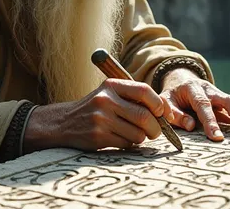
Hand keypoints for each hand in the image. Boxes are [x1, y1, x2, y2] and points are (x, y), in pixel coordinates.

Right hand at [23, 79, 172, 152]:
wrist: (63, 123)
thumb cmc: (96, 108)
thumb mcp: (110, 94)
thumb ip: (134, 98)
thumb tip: (166, 111)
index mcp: (111, 85)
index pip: (144, 91)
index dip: (159, 103)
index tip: (163, 113)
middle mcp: (106, 100)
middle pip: (144, 115)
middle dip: (155, 127)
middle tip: (155, 132)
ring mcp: (101, 119)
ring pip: (137, 133)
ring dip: (141, 138)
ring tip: (134, 134)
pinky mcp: (98, 137)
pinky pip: (126, 144)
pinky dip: (129, 144)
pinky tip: (120, 139)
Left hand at [160, 68, 229, 141]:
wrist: (179, 81)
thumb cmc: (172, 96)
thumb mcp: (166, 101)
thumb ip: (174, 113)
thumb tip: (191, 126)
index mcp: (192, 88)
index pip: (203, 104)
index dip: (210, 121)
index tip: (217, 138)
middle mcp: (209, 89)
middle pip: (227, 100)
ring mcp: (218, 93)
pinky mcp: (223, 99)